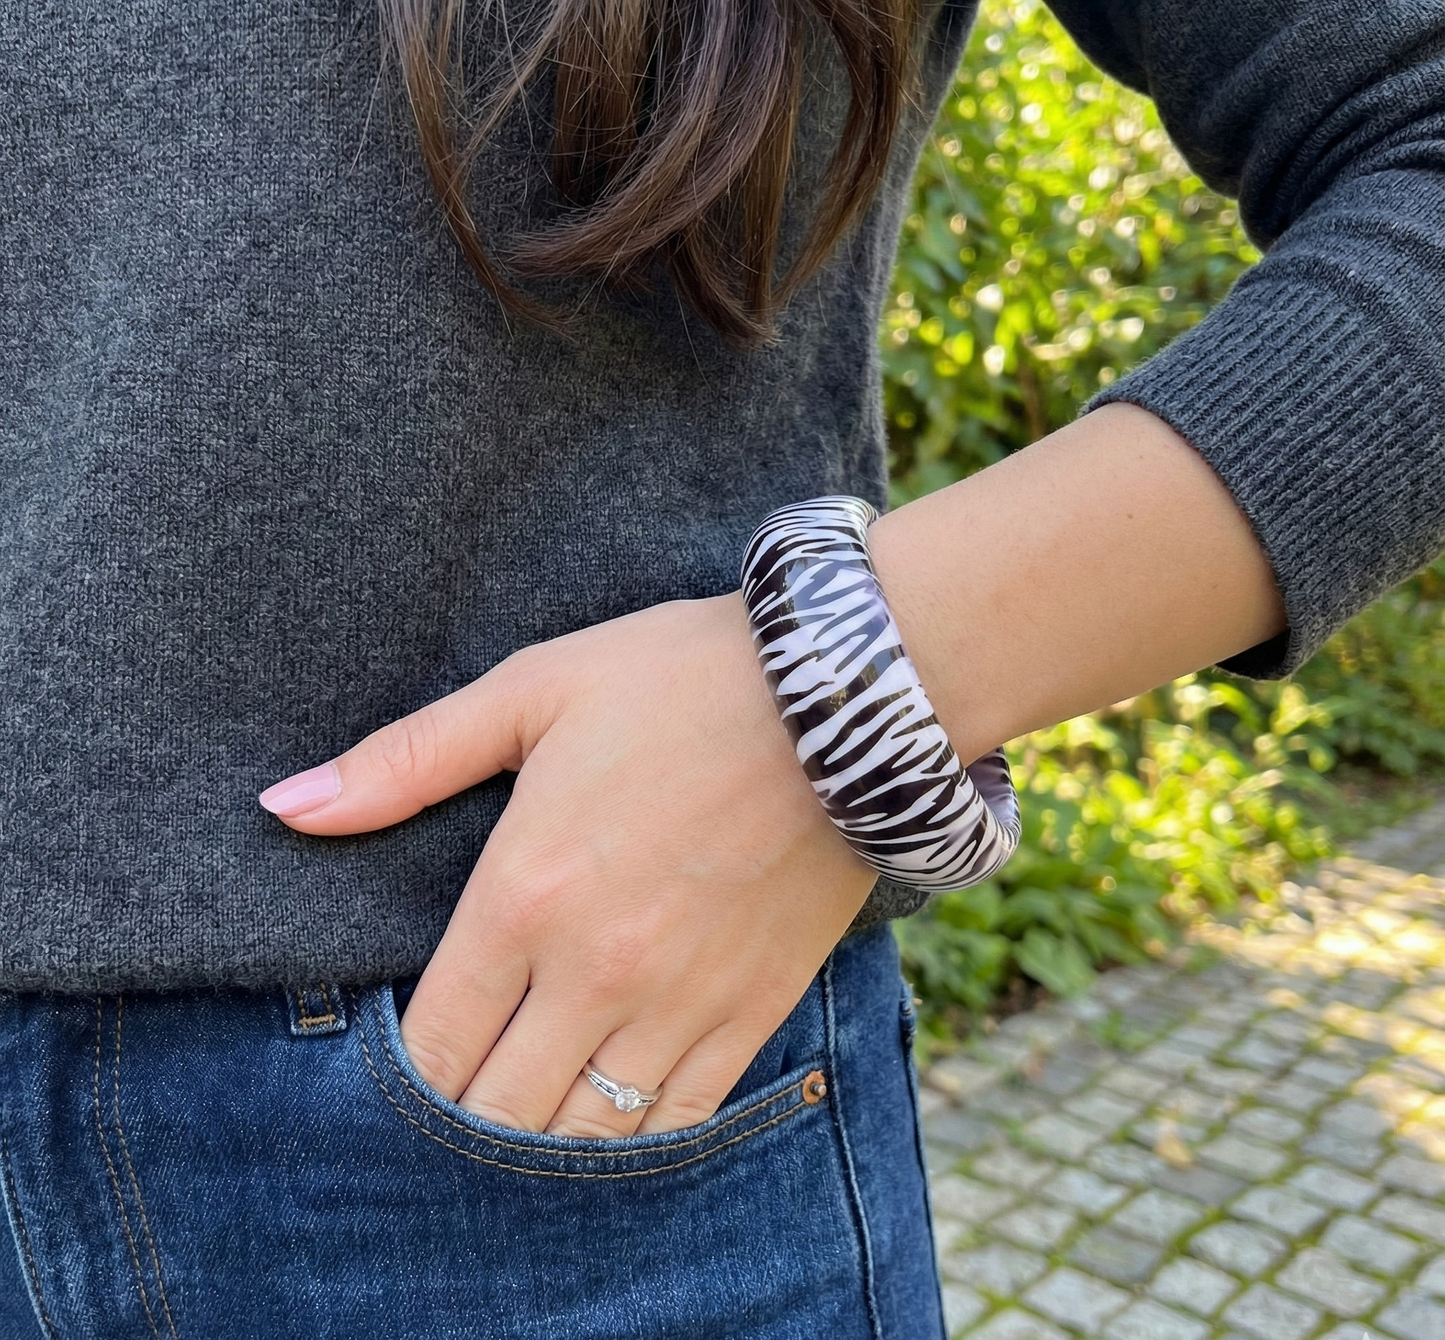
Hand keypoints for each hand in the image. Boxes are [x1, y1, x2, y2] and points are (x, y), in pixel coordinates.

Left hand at [260, 594, 874, 1136]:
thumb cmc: (678, 679)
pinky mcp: (752, 1009)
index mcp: (524, 894)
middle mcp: (596, 971)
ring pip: (585, 1134)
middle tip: (463, 1076)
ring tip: (528, 1100)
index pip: (431, 1044)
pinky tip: (612, 1111)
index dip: (403, 1066)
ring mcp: (680, 1002)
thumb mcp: (531, 691)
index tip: (409, 1044)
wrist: (841, 697)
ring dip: (542, 1133)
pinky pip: (678, 1121)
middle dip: (463, 1111)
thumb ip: (404, 761)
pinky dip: (633, 1137)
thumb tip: (283, 805)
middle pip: (497, 1111)